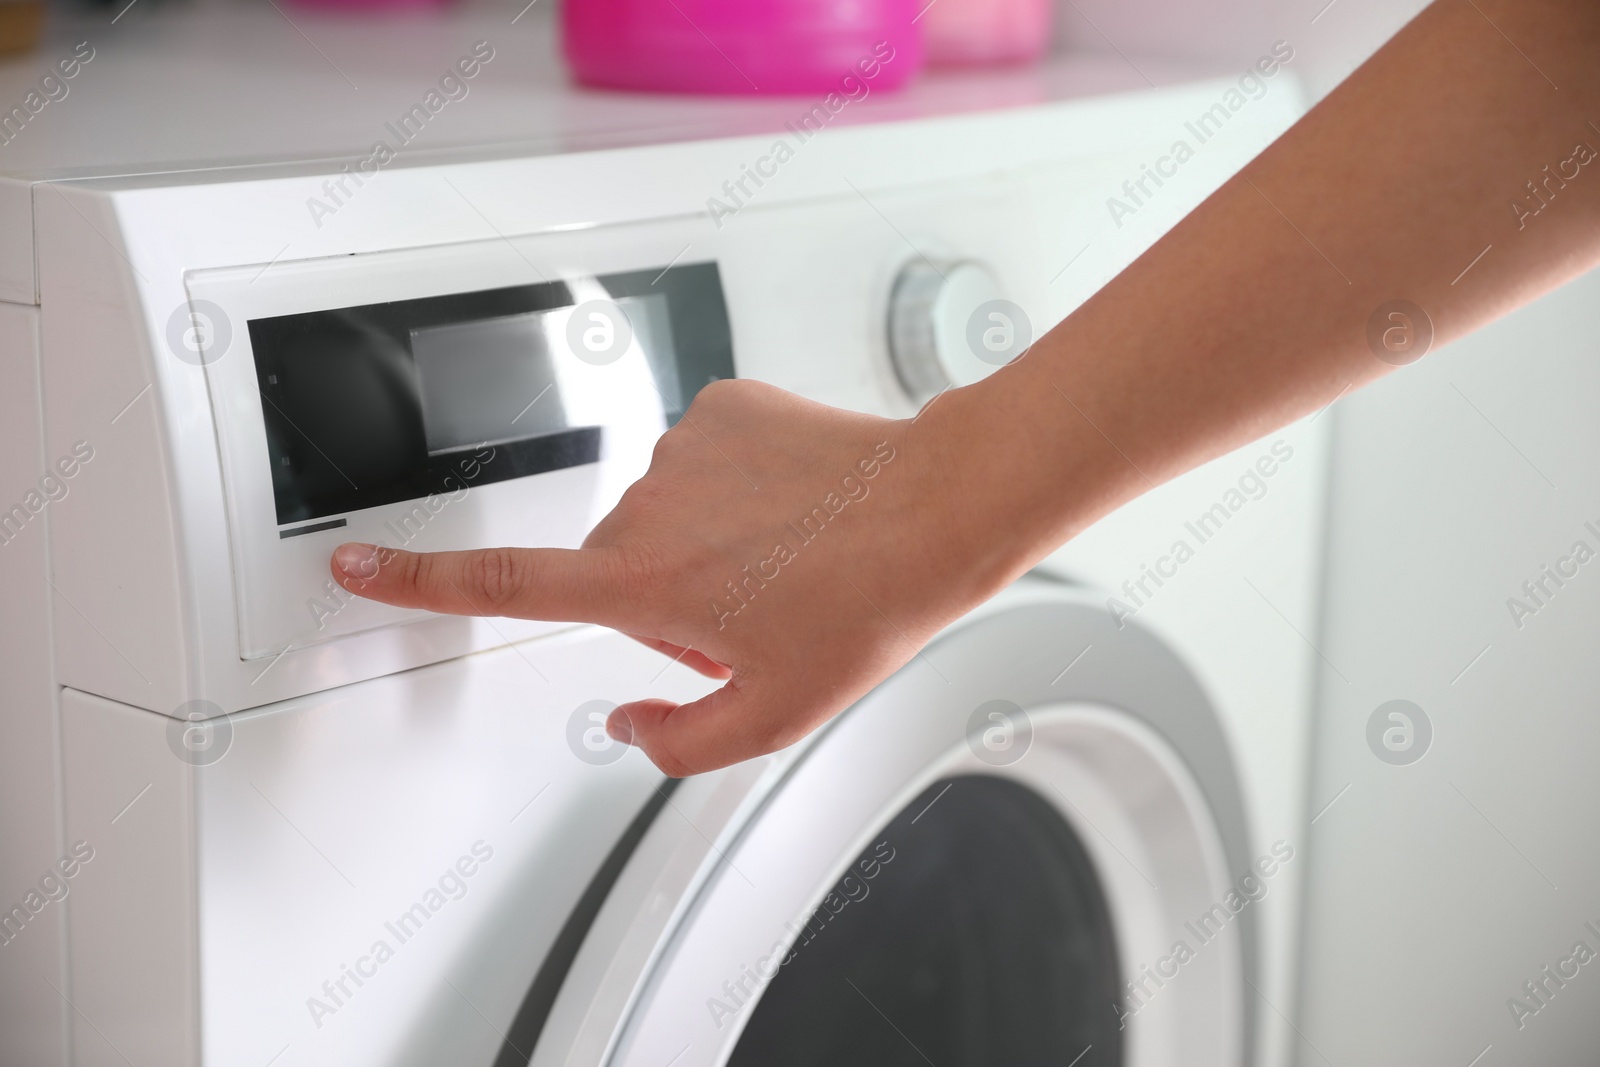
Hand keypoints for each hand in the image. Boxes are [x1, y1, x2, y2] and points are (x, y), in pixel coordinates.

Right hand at [330, 379, 1006, 776]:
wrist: (933, 510)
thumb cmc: (864, 605)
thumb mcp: (772, 716)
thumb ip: (677, 740)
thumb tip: (627, 722)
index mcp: (641, 583)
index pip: (501, 584)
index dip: (416, 581)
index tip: (353, 563)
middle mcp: (646, 505)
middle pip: (620, 569)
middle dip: (670, 599)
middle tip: (758, 609)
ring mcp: (682, 445)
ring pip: (668, 513)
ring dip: (709, 540)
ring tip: (788, 555)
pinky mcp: (721, 404)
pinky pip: (706, 459)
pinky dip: (739, 486)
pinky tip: (794, 504)